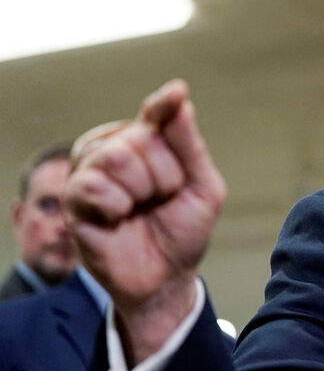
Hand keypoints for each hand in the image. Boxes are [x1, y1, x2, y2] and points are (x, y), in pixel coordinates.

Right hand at [64, 79, 225, 362]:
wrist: (166, 277)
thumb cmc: (184, 229)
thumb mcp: (203, 186)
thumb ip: (189, 144)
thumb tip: (179, 97)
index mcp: (149, 141)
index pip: (157, 113)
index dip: (165, 105)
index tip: (177, 93)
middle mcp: (116, 148)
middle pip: (141, 138)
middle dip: (165, 176)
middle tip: (162, 200)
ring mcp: (91, 171)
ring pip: (116, 157)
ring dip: (142, 191)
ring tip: (140, 209)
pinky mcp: (73, 199)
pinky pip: (94, 185)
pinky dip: (116, 206)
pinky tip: (118, 219)